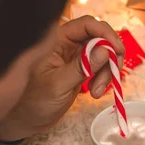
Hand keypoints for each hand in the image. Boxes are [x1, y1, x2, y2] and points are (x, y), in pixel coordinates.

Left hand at [0, 16, 124, 140]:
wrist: (27, 119)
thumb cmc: (34, 101)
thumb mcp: (59, 84)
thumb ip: (81, 67)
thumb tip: (105, 51)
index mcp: (57, 40)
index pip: (87, 25)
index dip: (105, 33)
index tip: (117, 50)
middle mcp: (67, 44)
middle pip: (100, 38)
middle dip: (109, 57)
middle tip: (112, 75)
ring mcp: (75, 57)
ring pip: (103, 54)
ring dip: (107, 72)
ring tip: (97, 92)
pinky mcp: (81, 70)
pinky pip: (100, 67)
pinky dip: (104, 78)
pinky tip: (95, 92)